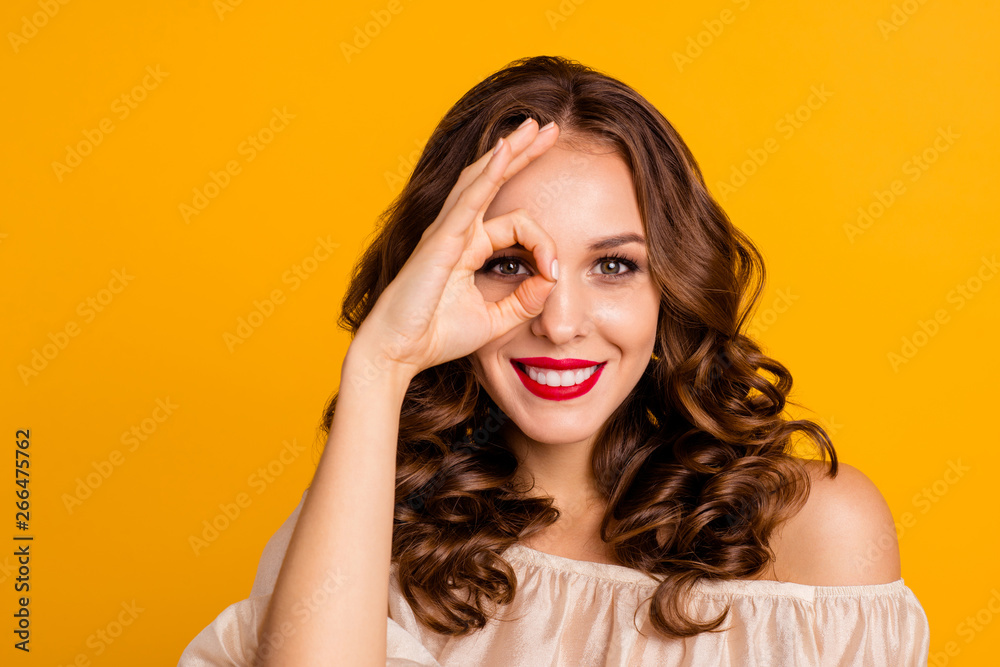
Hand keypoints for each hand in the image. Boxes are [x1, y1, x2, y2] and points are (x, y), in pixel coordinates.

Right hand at [355, 118, 560, 376]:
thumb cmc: (435, 335)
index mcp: (470, 246)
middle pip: (494, 179)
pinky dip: (488, 174)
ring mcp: (447, 231)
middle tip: (549, 128)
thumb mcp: (495, 320)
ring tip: (532, 126)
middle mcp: (458, 231)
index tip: (553, 274)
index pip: (518, 224)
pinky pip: (469, 200)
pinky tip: (505, 150)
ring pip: (481, 178)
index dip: (544, 245)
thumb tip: (551, 280)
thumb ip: (525, 301)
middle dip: (523, 153)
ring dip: (508, 150)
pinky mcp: (441, 239)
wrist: (399, 351)